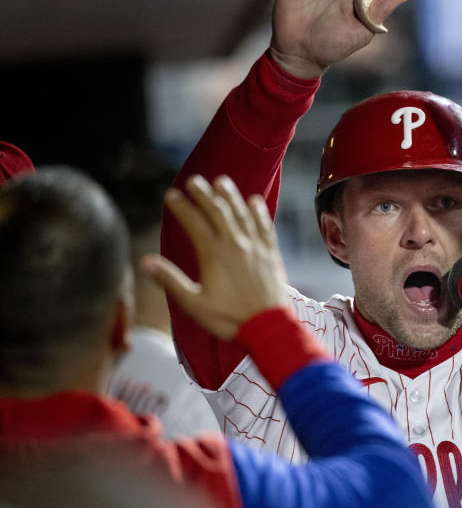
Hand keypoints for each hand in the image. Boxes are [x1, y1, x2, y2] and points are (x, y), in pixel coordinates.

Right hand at [142, 175, 287, 339]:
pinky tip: (254, 201)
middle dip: (204, 194)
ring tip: (221, 181)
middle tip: (194, 180)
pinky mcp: (271, 254)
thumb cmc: (229, 319)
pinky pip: (265, 226)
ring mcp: (256, 247)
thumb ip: (170, 281)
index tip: (171, 195)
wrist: (269, 327)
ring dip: (231, 196)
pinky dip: (259, 212)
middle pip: (218, 212)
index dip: (182, 208)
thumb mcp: (194, 304)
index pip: (195, 224)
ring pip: (242, 214)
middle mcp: (236, 245)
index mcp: (214, 256)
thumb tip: (144, 262)